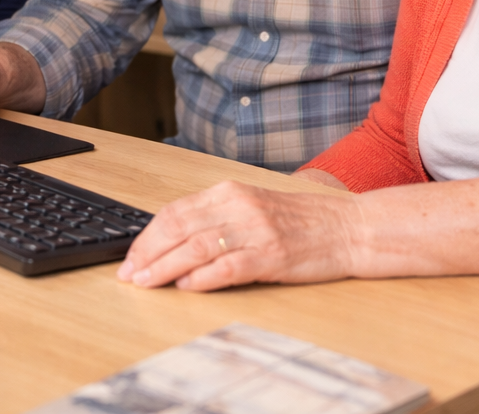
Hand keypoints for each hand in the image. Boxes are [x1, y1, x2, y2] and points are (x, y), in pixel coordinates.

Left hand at [116, 179, 366, 291]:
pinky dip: (202, 277)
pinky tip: (186, 286)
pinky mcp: (272, 255)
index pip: (175, 211)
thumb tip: (174, 243)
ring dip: (165, 267)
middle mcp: (239, 206)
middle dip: (147, 253)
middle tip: (128, 274)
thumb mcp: (253, 208)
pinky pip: (228, 266)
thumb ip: (217, 219)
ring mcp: (255, 230)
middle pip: (178, 227)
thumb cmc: (301, 222)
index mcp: (230, 192)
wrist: (349, 227)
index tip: (130, 256)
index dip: (147, 236)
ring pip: (196, 246)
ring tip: (146, 282)